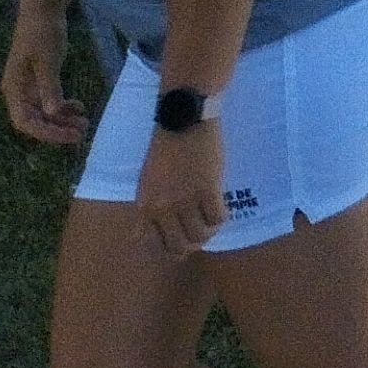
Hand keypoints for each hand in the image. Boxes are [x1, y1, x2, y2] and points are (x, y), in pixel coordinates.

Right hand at [2, 7, 85, 145]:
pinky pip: (49, 100)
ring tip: (84, 123)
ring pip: (43, 112)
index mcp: (14, 89)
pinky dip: (62, 106)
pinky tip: (78, 107)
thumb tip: (52, 113)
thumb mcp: (48, 60)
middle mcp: (17, 91)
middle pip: (35, 120)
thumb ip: (50, 87)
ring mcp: (28, 86)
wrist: (43, 9)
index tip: (70, 137)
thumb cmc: (43, 32)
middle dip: (57, 129)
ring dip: (62, 120)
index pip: (25, 122)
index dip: (47, 133)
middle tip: (82, 133)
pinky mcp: (39, 79)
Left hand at [137, 115, 226, 255]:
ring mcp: (186, 200)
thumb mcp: (147, 181)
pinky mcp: (208, 189)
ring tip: (212, 220)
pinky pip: (217, 218)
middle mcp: (163, 209)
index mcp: (146, 206)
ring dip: (209, 232)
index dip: (172, 247)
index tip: (182, 240)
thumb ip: (149, 207)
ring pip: (200, 235)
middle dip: (192, 245)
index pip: (156, 244)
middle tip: (201, 233)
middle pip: (179, 246)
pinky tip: (222, 207)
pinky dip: (222, 218)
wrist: (184, 120)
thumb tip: (147, 234)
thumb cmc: (166, 147)